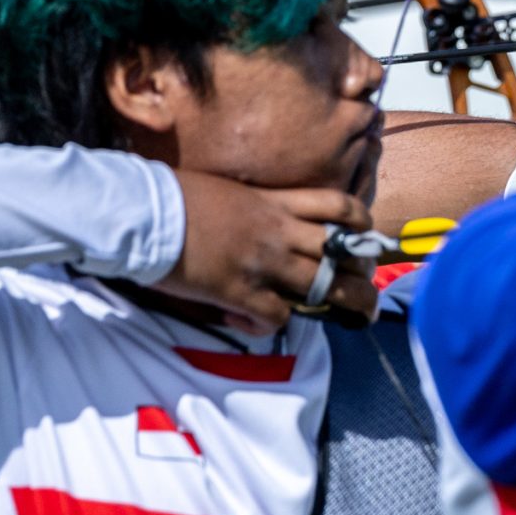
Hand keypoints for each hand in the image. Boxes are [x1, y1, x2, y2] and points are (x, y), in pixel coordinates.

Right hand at [158, 172, 376, 335]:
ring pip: (326, 287)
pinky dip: (271, 324)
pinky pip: (277, 317)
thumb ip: (253, 206)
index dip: (360, 222)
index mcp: (274, 201)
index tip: (365, 237)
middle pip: (342, 253)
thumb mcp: (227, 190)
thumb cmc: (175, 194)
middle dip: (364, 275)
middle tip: (368, 289)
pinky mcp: (241, 292)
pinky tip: (253, 322)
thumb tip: (257, 220)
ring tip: (357, 319)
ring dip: (346, 305)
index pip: (336, 205)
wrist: (147, 211)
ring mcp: (263, 262)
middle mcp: (278, 231)